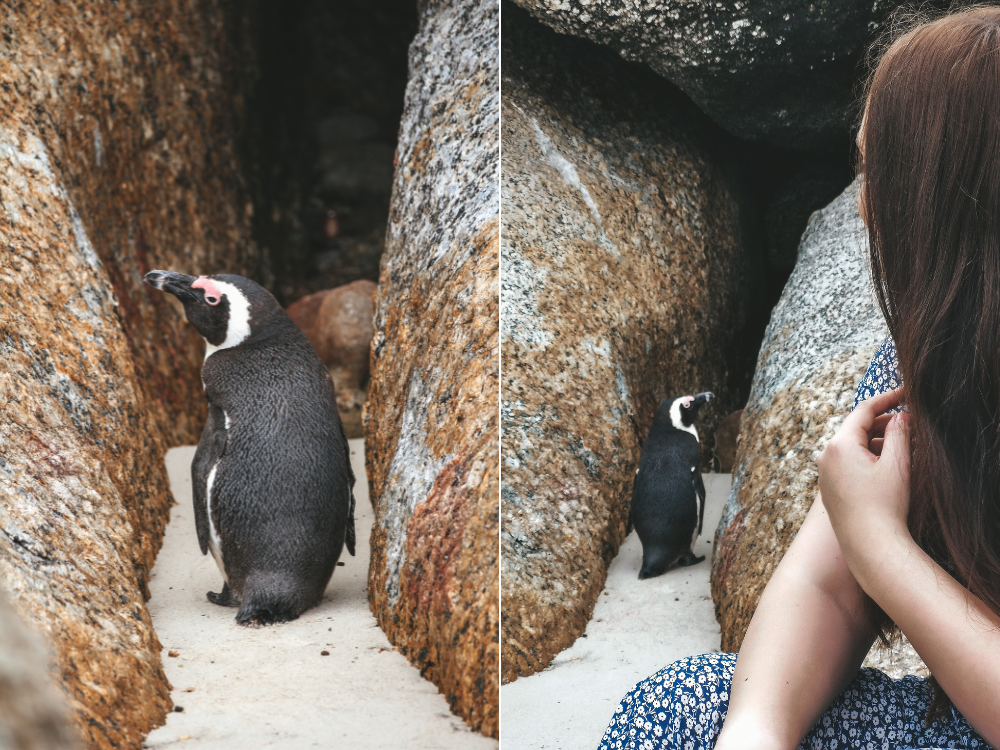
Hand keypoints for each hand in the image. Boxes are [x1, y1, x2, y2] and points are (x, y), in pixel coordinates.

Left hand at [816, 388, 913, 582]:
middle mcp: (825, 456)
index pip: (863, 411)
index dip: (887, 399)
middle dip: (884, 423)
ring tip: (905, 444)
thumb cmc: (885, 505)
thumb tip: (900, 416)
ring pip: (853, 447)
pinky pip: (848, 463)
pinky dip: (868, 458)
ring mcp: (825, 473)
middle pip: (856, 428)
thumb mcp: (897, 464)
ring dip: (877, 442)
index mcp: (839, 444)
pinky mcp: (829, 488)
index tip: (906, 393)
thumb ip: (899, 433)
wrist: (870, 546)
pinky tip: (889, 464)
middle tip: (911, 422)